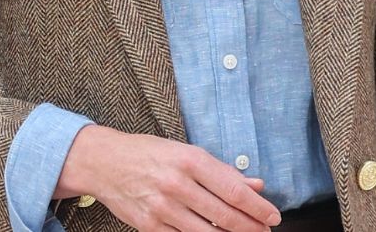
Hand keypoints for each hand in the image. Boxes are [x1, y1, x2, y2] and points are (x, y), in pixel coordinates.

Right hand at [56, 126, 280, 231]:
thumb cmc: (147, 153)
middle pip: (225, 216)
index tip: (273, 216)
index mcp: (189, 160)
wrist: (102, 162)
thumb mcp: (184, 152)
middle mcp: (177, 184)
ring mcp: (163, 208)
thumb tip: (255, 184)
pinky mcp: (150, 226)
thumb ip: (221, 170)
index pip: (233, 190)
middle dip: (251, 227)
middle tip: (264, 231)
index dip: (258, 208)